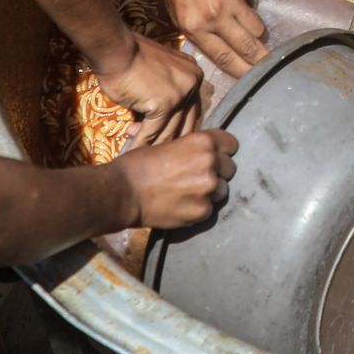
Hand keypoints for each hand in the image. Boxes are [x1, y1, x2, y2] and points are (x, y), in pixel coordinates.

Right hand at [92, 34, 204, 145]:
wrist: (116, 49)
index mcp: (194, 76)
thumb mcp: (160, 72)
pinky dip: (143, 145)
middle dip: (170, 143)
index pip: (191, 111)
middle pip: (186, 123)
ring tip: (142, 158)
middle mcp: (193, 84)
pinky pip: (153, 132)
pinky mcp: (164, 104)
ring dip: (155, 148)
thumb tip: (162, 122)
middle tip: (155, 156)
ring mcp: (181, 94)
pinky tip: (134, 154)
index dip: (178, 129)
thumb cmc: (130, 58)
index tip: (165, 143)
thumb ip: (169, 92)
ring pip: (171, 132)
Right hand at [110, 128, 237, 228]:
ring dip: (210, 193)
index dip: (222, 151)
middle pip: (230, 168)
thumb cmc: (138, 164)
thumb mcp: (167, 144)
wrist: (122, 192)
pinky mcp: (202, 210)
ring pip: (222, 190)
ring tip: (189, 194)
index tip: (214, 158)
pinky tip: (182, 207)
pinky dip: (199, 210)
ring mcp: (208, 188)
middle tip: (197, 179)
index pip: (231, 144)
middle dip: (217, 173)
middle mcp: (210, 163)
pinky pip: (210, 210)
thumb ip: (190, 147)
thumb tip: (200, 146)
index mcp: (202, 142)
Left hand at [162, 0, 267, 77]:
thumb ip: (197, 31)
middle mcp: (216, 16)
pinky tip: (239, 3)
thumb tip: (218, 48)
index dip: (240, 71)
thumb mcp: (176, 12)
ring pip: (257, 29)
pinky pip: (253, 8)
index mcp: (196, 26)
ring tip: (255, 38)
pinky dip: (250, 11)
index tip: (249, 79)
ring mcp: (233, 1)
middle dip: (259, 62)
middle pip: (247, 48)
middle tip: (267, 69)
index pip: (224, 57)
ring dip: (258, 36)